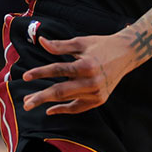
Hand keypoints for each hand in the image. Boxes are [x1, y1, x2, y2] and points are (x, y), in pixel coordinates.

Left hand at [21, 32, 137, 114]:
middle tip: (25, 103)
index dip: (40, 73)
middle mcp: (92, 82)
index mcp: (86, 65)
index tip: (25, 77)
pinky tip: (50, 109)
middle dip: (41, 97)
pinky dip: (64, 109)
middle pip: (61, 91)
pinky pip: (78, 108)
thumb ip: (60, 46)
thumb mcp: (80, 42)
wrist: (126, 54)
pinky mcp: (99, 99)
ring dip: (49, 103)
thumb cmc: (100, 44)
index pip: (58, 70)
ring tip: (31, 103)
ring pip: (68, 101)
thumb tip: (41, 42)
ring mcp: (96, 93)